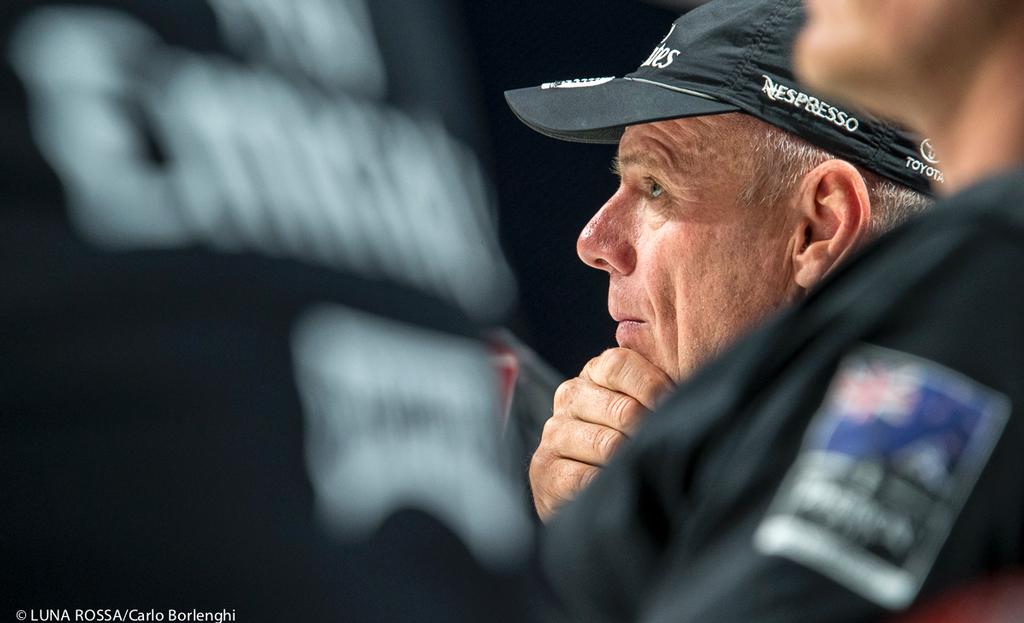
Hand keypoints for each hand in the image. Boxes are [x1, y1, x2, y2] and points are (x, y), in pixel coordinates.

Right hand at [529, 348, 673, 521]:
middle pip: (621, 408)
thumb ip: (660, 393)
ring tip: (643, 469)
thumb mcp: (643, 410)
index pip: (619, 364)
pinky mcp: (545, 469)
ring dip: (631, 462)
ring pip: (607, 445)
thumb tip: (693, 389)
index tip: (674, 407)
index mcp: (594, 373)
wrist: (581, 488)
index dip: (652, 386)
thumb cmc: (627, 443)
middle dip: (648, 432)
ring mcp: (554, 433)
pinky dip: (610, 485)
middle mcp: (570, 396)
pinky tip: (619, 486)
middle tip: (663, 447)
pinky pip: (586, 478)